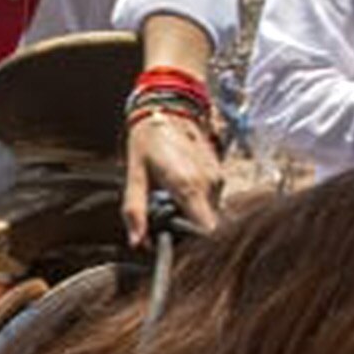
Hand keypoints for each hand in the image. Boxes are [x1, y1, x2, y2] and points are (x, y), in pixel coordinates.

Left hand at [122, 109, 224, 245]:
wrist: (169, 107)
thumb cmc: (148, 140)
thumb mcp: (134, 175)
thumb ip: (135, 211)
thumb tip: (137, 243)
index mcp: (188, 185)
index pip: (206, 232)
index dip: (193, 245)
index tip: (175, 246)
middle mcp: (209, 184)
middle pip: (206, 227)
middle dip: (187, 232)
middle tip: (163, 222)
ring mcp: (217, 178)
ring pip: (208, 214)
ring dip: (190, 216)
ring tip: (168, 201)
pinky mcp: (219, 175)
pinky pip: (210, 201)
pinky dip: (195, 204)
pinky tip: (178, 192)